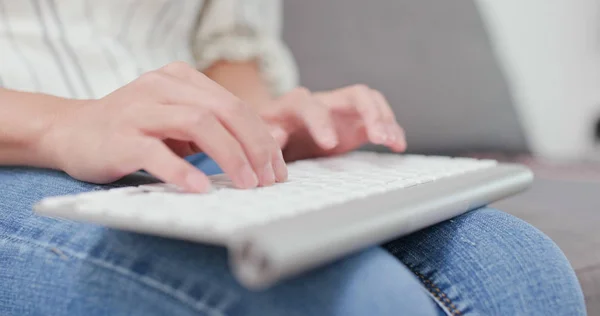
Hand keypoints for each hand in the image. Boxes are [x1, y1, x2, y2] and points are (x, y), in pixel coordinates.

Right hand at [39, 62, 286, 191]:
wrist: (70, 132)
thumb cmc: (135, 131)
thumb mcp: (178, 123)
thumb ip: (216, 129)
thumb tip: (271, 148)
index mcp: (182, 79)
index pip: (236, 106)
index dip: (264, 139)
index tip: (278, 170)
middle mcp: (162, 86)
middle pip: (225, 111)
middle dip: (255, 147)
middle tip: (269, 180)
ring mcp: (139, 109)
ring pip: (199, 123)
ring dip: (230, 156)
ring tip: (247, 184)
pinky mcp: (119, 136)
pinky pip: (156, 152)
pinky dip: (182, 171)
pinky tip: (201, 189)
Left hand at [258, 85, 405, 160]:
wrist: (278, 132)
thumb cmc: (270, 133)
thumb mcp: (262, 134)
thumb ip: (269, 134)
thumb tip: (276, 136)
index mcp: (296, 104)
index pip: (310, 104)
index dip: (321, 122)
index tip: (329, 144)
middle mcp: (325, 102)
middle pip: (354, 94)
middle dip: (370, 113)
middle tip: (378, 137)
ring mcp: (344, 110)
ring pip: (371, 102)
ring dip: (385, 120)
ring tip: (390, 141)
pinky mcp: (357, 123)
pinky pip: (379, 119)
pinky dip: (392, 130)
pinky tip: (397, 146)